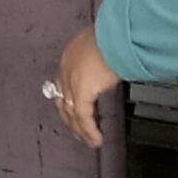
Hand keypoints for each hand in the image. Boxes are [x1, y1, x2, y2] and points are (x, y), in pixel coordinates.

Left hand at [51, 26, 119, 148]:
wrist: (114, 36)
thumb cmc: (114, 36)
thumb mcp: (103, 46)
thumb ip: (103, 58)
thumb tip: (113, 63)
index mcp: (69, 56)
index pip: (63, 83)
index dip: (68, 98)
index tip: (73, 109)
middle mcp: (65, 70)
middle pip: (62, 100)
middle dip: (69, 118)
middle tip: (76, 131)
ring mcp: (71, 82)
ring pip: (70, 112)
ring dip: (79, 129)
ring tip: (88, 141)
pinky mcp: (82, 93)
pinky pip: (83, 118)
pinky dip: (89, 131)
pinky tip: (96, 140)